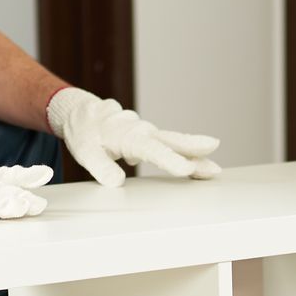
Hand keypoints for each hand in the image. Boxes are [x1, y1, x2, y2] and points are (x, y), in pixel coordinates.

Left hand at [47, 86, 220, 187]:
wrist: (81, 113)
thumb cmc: (83, 133)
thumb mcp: (85, 152)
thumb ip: (100, 167)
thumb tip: (116, 182)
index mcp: (127, 135)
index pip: (151, 149)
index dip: (170, 160)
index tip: (186, 170)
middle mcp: (141, 132)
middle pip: (172, 142)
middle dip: (195, 152)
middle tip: (214, 163)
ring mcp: (148, 134)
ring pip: (174, 143)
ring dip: (195, 155)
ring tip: (213, 170)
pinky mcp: (149, 138)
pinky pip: (170, 145)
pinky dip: (186, 153)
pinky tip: (198, 165)